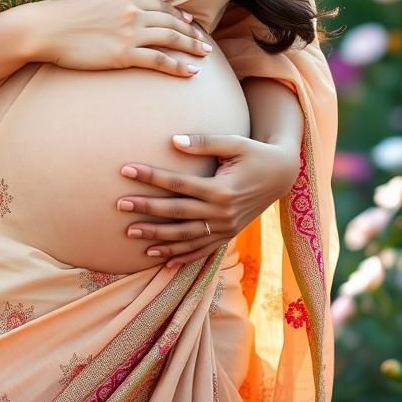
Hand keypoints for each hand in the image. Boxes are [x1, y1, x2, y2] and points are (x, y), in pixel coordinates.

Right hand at [31, 0, 212, 77]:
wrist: (45, 28)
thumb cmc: (61, 14)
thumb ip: (111, 3)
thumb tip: (119, 9)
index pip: (160, 5)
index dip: (178, 14)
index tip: (190, 21)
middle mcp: (132, 12)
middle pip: (172, 22)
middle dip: (191, 32)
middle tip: (205, 41)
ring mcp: (130, 33)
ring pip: (171, 39)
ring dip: (191, 47)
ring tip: (205, 55)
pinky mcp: (124, 55)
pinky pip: (159, 61)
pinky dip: (178, 66)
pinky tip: (190, 72)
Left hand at [116, 133, 301, 268]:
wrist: (282, 175)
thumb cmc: (255, 153)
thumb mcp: (235, 142)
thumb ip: (204, 141)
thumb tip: (173, 140)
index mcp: (221, 189)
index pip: (178, 184)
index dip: (151, 176)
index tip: (126, 170)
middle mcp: (222, 213)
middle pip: (176, 213)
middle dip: (146, 209)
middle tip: (119, 204)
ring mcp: (225, 228)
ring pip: (185, 237)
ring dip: (157, 238)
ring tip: (131, 234)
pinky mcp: (228, 235)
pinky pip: (201, 250)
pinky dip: (181, 257)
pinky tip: (161, 261)